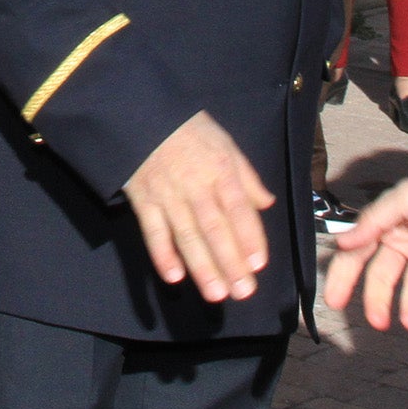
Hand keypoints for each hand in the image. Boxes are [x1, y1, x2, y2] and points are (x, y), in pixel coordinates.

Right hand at [121, 112, 273, 299]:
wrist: (140, 114)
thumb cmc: (188, 130)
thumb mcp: (224, 142)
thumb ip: (246, 176)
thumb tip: (267, 203)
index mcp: (220, 169)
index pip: (238, 208)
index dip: (249, 237)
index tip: (258, 264)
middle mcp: (195, 185)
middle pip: (214, 228)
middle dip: (230, 262)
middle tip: (243, 291)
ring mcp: (167, 194)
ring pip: (186, 235)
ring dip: (201, 267)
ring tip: (216, 294)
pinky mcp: (143, 200)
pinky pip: (152, 231)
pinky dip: (162, 254)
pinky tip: (174, 277)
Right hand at [321, 176, 407, 330]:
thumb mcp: (401, 201)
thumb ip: (372, 222)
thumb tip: (342, 242)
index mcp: (383, 227)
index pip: (357, 256)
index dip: (343, 278)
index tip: (334, 302)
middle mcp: (402, 242)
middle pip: (383, 276)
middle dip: (379, 300)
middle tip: (379, 323)